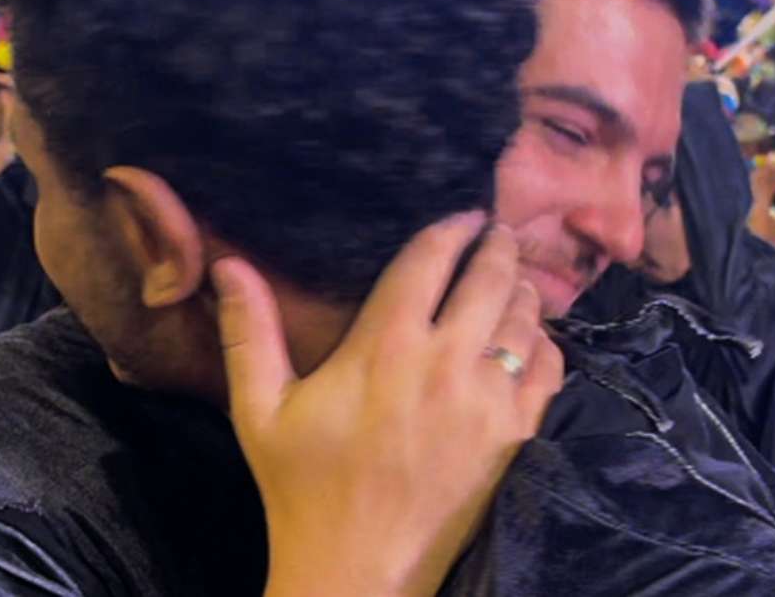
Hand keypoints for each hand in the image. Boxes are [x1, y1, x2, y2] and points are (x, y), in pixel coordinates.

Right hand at [213, 212, 562, 596]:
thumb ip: (249, 332)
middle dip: (498, 245)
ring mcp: (487, 400)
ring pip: (524, 318)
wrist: (357, 571)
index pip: (430, 260)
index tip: (465, 212)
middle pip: (490, 278)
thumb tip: (226, 265)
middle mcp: (445, 361)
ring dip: (523, 289)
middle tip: (499, 231)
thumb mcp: (260, 410)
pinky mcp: (515, 435)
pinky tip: (534, 337)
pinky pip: (549, 369)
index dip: (452, 227)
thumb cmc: (302, 486)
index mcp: (385, 345)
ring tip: (515, 277)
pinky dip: (545, 343)